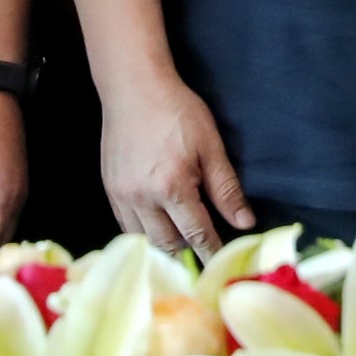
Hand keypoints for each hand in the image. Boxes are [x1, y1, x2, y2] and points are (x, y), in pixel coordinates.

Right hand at [98, 74, 252, 255]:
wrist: (133, 87)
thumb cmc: (177, 111)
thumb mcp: (210, 145)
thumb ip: (226, 188)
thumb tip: (245, 222)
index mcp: (172, 186)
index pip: (197, 233)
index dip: (211, 252)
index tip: (221, 267)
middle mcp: (144, 197)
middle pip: (167, 244)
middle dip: (186, 253)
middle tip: (202, 256)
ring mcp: (122, 195)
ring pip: (144, 240)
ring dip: (163, 247)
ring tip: (179, 247)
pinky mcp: (110, 189)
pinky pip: (126, 225)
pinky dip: (142, 234)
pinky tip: (155, 231)